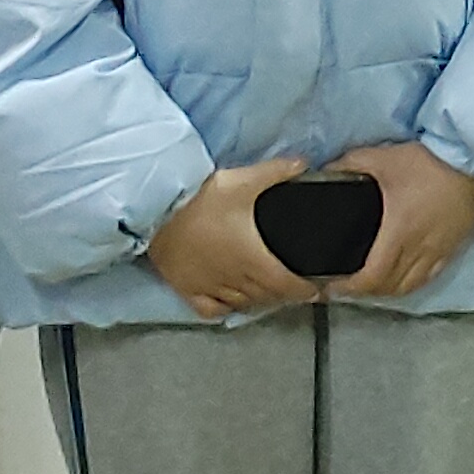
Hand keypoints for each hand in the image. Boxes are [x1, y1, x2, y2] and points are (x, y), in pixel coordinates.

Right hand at [147, 158, 323, 319]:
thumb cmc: (204, 198)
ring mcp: (210, 287)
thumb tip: (304, 164)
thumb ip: (278, 172)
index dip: (304, 290)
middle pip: (266, 296)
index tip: (316, 290)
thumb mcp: (245, 180)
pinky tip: (230, 299)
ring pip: (242, 303)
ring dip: (257, 299)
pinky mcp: (187, 290)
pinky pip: (210, 309)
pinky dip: (224, 307)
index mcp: (254, 259)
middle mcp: (235, 279)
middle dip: (283, 292)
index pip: (287, 285)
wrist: (157, 211)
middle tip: (292, 283)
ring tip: (266, 288)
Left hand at [330, 143, 473, 299]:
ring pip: (407, 287)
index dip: (349, 287)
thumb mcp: (381, 157)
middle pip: (387, 287)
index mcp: (398, 231)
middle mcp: (418, 249)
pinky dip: (408, 283)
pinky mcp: (450, 249)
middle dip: (362, 291)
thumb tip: (323, 175)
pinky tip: (400, 276)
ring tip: (370, 282)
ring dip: (386, 290)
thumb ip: (349, 166)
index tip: (332, 284)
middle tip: (345, 282)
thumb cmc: (427, 161)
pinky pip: (426, 278)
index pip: (371, 276)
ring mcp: (437, 252)